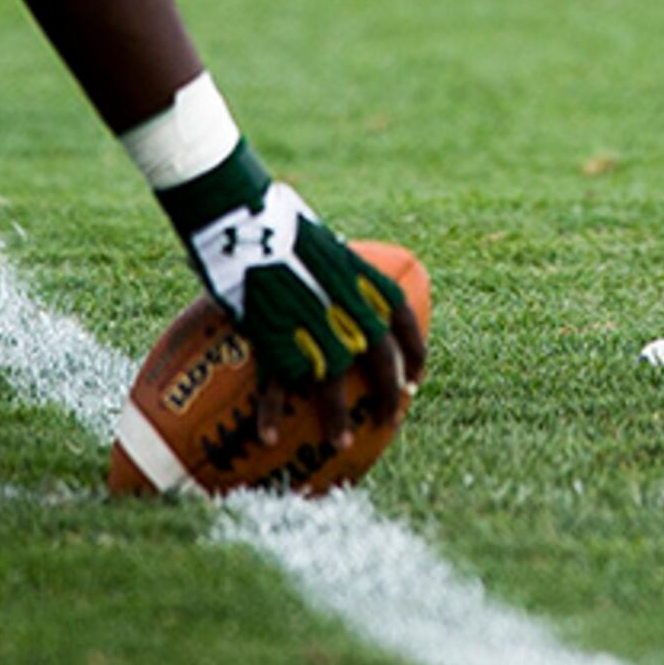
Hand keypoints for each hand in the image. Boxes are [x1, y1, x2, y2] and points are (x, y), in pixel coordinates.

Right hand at [168, 167, 422, 439]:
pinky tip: (269, 438)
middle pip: (380, 362)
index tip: (417, 379)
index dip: (416, 354)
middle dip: (390, 394)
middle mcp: (349, 308)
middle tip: (392, 420)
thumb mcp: (324, 244)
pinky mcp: (273, 337)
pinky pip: (276, 383)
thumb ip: (339, 271)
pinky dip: (271, 413)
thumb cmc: (281, 223)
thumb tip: (340, 282)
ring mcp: (312, 327)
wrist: (246, 218)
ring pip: (334, 384)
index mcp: (365, 280)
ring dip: (338, 419)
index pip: (405, 323)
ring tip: (343, 446)